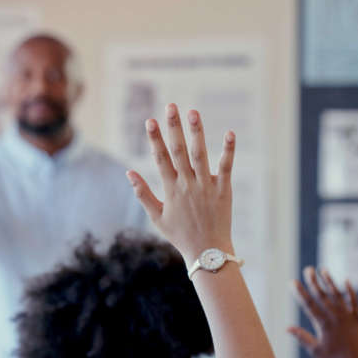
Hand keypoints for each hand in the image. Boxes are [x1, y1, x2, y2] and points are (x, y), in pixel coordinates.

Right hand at [127, 104, 234, 262]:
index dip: (154, 139)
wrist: (206, 252)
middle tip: (171, 106)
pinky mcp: (223, 189)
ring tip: (193, 112)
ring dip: (197, 132)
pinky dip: (228, 150)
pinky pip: (226, 166)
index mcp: (170, 189)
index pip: (160, 158)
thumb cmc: (180, 235)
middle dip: (173, 127)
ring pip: (200, 154)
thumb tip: (128, 173)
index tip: (150, 121)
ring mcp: (206, 186)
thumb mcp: (156, 216)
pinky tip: (229, 132)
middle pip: (178, 150)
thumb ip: (142, 194)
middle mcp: (187, 184)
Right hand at [289, 267, 357, 357]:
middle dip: (313, 281)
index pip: (309, 304)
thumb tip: (287, 328)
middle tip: (307, 269)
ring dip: (330, 282)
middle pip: (322, 296)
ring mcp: (348, 317)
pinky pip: (354, 302)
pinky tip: (345, 281)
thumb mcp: (315, 350)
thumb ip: (302, 337)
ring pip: (338, 295)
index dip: (300, 292)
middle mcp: (336, 317)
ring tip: (323, 270)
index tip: (293, 282)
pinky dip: (350, 291)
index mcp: (323, 324)